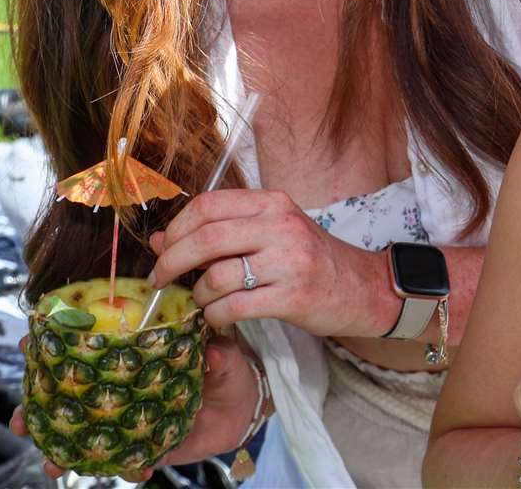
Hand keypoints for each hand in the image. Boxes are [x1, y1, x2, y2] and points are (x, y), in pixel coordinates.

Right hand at [10, 335, 257, 478]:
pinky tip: (124, 471)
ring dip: (59, 447)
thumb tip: (211, 351)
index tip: (28, 343)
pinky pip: (120, 460)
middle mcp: (119, 384)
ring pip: (81, 431)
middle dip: (35, 407)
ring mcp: (124, 416)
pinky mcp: (141, 445)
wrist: (243, 407)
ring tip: (51, 460)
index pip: (84, 343)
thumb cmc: (227, 369)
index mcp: (131, 352)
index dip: (52, 341)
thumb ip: (218, 352)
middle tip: (20, 420)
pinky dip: (118, 468)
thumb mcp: (226, 355)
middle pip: (66, 392)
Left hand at [149, 188, 393, 336]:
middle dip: (172, 262)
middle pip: (205, 238)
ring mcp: (288, 261)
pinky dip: (215, 316)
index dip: (176, 228)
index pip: (208, 205)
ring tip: (203, 301)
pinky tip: (219, 317)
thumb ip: (219, 233)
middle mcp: (280, 226)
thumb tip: (158, 241)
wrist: (362, 287)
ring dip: (198, 295)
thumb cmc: (310, 259)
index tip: (163, 249)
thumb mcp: (269, 233)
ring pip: (216, 277)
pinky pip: (234, 307)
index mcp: (272, 203)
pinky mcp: (292, 296)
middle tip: (160, 279)